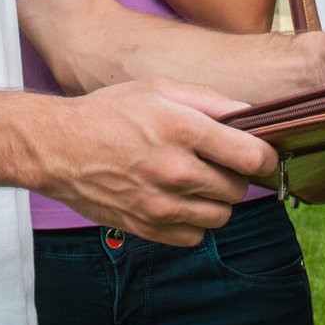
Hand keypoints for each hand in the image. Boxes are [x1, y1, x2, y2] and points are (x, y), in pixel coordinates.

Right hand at [37, 78, 275, 244]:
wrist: (58, 147)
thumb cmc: (110, 112)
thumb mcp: (159, 87)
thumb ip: (209, 99)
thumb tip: (249, 111)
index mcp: (184, 129)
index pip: (252, 156)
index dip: (266, 156)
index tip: (262, 154)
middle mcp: (176, 170)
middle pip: (238, 188)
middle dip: (235, 175)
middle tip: (218, 161)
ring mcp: (161, 204)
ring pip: (220, 216)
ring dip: (216, 200)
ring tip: (197, 181)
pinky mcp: (147, 228)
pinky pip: (194, 236)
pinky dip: (194, 222)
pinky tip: (179, 200)